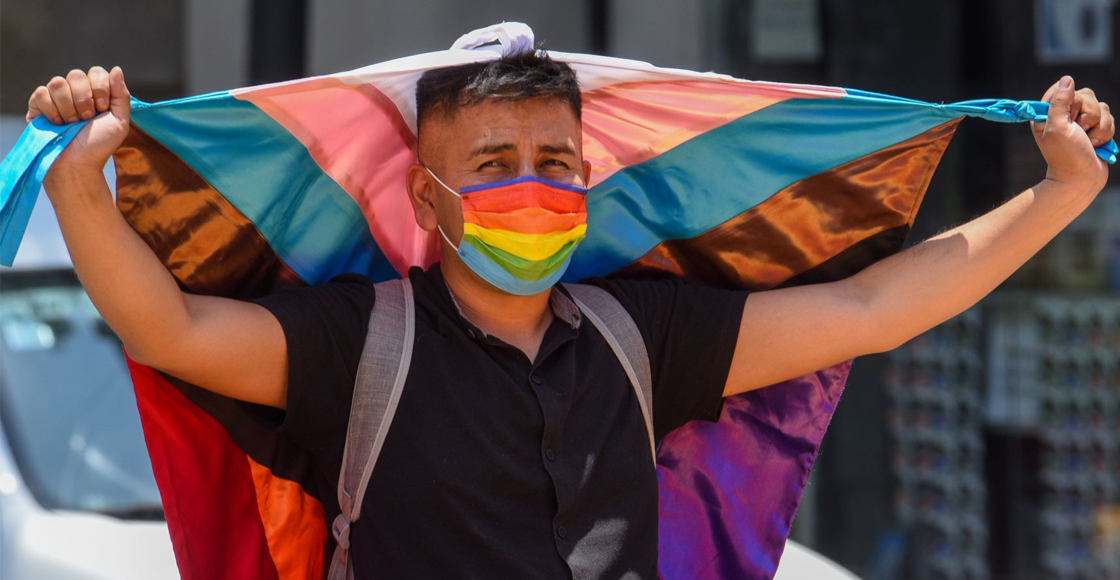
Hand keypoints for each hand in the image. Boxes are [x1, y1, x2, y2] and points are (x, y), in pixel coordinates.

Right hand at [28, 66, 131, 175]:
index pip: (96, 72)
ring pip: (58, 83)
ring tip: (72, 123)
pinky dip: (52, 110)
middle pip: (76, 74)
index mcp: (95, 91)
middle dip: (85, 100)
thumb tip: (116, 69)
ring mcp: (56, 96)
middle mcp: (75, 90)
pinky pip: (41, 93)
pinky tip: (58, 123)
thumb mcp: (120, 121)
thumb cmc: (99, 144)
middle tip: (87, 119)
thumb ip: (121, 95)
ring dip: (69, 107)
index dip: (100, 89)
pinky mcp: (38, 104)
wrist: (78, 163)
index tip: (102, 109)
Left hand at [1031, 76, 1111, 194]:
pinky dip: (1105, 132)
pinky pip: (1110, 118)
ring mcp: (1081, 121)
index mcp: (1048, 113)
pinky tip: (1096, 145)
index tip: (1069, 116)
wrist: (1081, 178)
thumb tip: (1067, 79)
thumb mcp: (1057, 126)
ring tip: (1088, 142)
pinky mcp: (1096, 128)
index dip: (1071, 100)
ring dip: (1098, 127)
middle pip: (1086, 95)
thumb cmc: (1066, 155)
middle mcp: (1064, 114)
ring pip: (1102, 107)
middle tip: (1079, 131)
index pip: (1062, 88)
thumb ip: (1060, 102)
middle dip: (1088, 115)